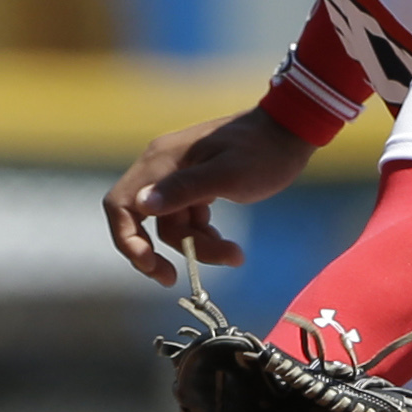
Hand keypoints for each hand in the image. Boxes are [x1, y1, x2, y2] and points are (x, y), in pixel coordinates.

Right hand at [103, 109, 315, 287]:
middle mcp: (161, 167)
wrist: (290, 132)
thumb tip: (142, 205)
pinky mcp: (195, 184)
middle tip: (177, 279)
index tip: (149, 265)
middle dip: (171, 249)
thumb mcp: (228, 175)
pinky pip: (187, 218)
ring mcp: (178, 176)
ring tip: (235, 255)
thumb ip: (184, 189)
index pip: (121, 204)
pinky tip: (228, 244)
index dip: (127, 239)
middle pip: (147, 222)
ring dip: (198, 246)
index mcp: (161, 161)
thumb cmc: (263, 152)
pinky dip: (204, 235)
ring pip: (173, 224)